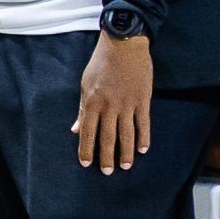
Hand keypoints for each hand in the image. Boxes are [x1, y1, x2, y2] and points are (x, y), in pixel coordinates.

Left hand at [75, 30, 154, 173]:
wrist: (123, 45)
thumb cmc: (100, 64)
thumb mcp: (85, 84)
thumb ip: (82, 109)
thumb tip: (76, 129)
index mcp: (92, 103)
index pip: (88, 132)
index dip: (86, 149)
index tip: (86, 164)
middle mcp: (109, 107)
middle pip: (107, 137)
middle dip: (106, 157)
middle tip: (108, 172)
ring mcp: (127, 105)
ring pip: (126, 134)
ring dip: (126, 152)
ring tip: (126, 166)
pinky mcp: (143, 100)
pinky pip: (143, 123)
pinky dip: (144, 137)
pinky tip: (144, 149)